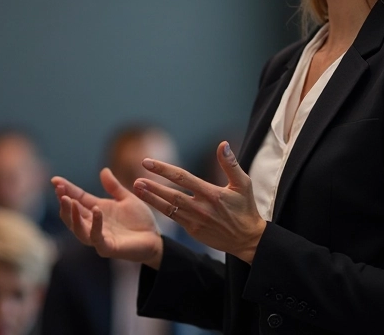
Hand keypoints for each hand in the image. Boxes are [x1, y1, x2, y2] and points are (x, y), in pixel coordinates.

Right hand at [52, 168, 164, 268]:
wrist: (155, 239)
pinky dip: (95, 224)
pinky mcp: (107, 247)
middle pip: (72, 214)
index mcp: (96, 210)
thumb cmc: (140, 220)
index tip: (55, 180)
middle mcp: (93, 224)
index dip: (66, 190)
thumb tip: (103, 170)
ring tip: (68, 200)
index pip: (77, 199)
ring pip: (78, 228)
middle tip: (59, 190)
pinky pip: (96, 237)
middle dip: (64, 202)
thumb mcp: (126, 198)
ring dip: (72, 215)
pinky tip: (96, 210)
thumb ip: (114, 187)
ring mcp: (99, 237)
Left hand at [132, 141, 266, 263]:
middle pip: (172, 194)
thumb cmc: (245, 208)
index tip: (147, 162)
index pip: (183, 177)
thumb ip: (231, 164)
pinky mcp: (193, 230)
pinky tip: (150, 201)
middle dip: (152, 185)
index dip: (164, 169)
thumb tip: (223, 144)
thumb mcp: (243, 184)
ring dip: (152, 198)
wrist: (247, 239)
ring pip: (169, 208)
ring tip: (137, 188)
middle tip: (136, 178)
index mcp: (212, 194)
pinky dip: (161, 209)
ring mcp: (195, 220)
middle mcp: (201, 207)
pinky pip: (174, 218)